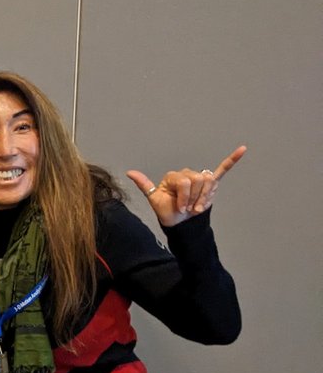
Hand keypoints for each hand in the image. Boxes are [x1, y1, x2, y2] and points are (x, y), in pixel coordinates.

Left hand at [126, 144, 245, 226]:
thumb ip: (145, 185)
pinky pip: (222, 169)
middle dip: (195, 199)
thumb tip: (129, 172)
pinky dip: (232, 160)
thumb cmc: (167, 211)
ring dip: (205, 198)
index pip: (186, 181)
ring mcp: (199, 178)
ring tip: (198, 207)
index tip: (181, 209)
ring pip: (209, 181)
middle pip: (199, 180)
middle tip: (189, 209)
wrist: (180, 224)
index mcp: (174, 176)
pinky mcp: (211, 183)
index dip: (185, 197)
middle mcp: (188, 173)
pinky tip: (242, 149)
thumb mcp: (154, 199)